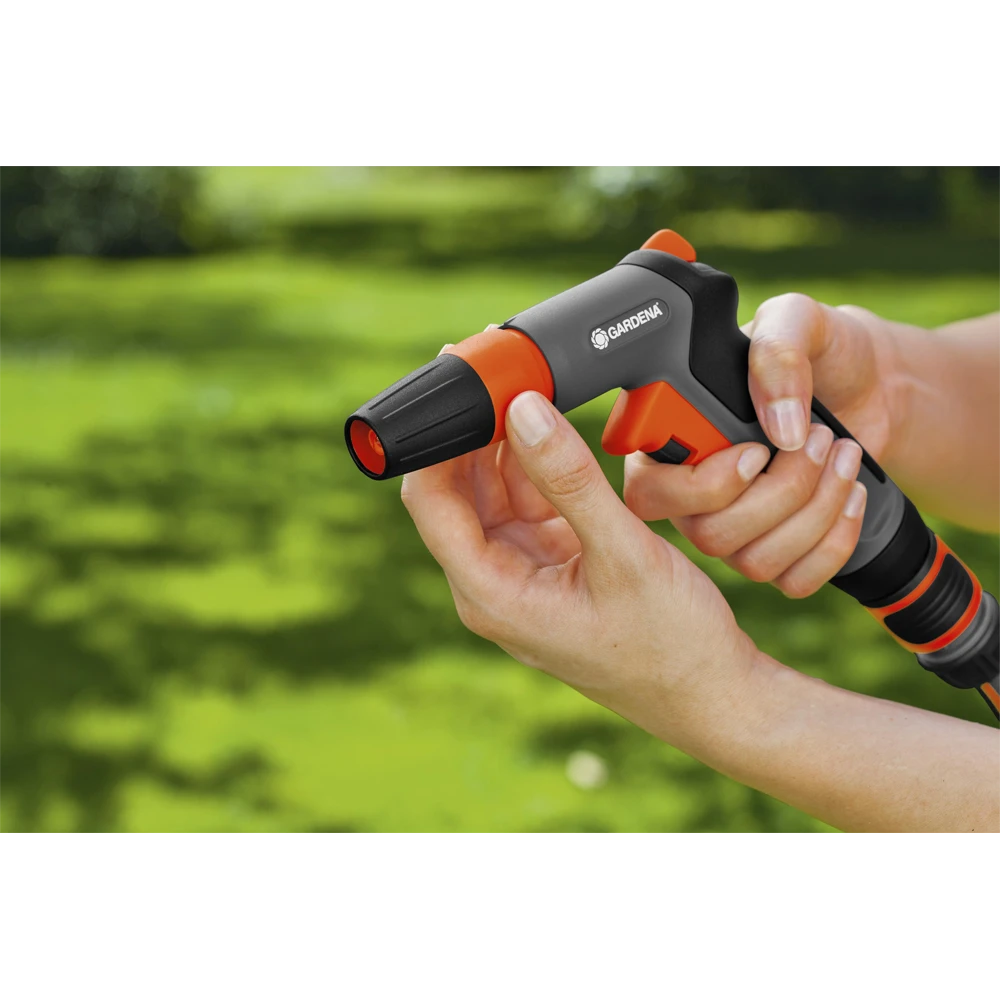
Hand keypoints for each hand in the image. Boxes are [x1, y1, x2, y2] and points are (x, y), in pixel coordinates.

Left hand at [400, 381, 759, 745]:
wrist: (711, 694)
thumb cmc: (670, 644)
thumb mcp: (622, 554)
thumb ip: (570, 480)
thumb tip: (522, 409)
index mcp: (491, 593)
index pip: (430, 501)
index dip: (435, 437)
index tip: (458, 379)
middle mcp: (493, 584)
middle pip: (457, 492)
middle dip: (472, 429)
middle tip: (494, 365)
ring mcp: (521, 574)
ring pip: (493, 493)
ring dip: (505, 442)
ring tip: (523, 381)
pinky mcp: (551, 565)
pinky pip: (528, 503)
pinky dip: (537, 465)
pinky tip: (550, 426)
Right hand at [625, 293, 903, 597]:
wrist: (874, 385)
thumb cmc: (823, 352)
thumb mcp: (798, 321)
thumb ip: (776, 349)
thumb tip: (776, 423)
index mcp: (670, 440)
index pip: (647, 492)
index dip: (701, 486)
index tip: (757, 450)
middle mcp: (690, 494)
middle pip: (706, 535)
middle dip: (781, 492)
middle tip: (817, 438)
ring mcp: (731, 530)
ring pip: (752, 561)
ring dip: (815, 511)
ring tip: (843, 455)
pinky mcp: (777, 554)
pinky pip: (793, 581)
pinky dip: (833, 543)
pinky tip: (849, 495)